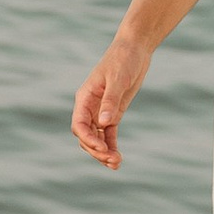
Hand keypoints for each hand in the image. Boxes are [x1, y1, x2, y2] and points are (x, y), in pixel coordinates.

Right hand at [72, 35, 146, 169]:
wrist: (135, 49)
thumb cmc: (124, 59)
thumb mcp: (118, 79)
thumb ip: (111, 100)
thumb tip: (104, 123)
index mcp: (85, 98)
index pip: (79, 125)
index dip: (88, 139)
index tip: (103, 148)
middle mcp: (89, 107)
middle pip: (86, 136)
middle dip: (96, 150)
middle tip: (113, 160)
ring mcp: (101, 111)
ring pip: (96, 138)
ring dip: (103, 152)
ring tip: (116, 163)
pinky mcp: (113, 113)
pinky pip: (108, 134)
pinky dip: (111, 146)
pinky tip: (117, 158)